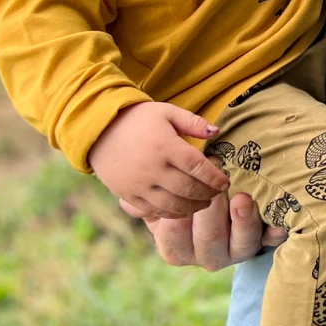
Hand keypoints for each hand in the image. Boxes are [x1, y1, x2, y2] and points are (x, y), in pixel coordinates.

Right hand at [89, 101, 229, 218]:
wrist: (100, 130)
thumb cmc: (139, 119)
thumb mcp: (167, 112)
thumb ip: (193, 122)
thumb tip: (217, 132)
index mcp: (166, 147)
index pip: (198, 167)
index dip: (215, 177)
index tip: (226, 182)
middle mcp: (153, 169)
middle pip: (188, 189)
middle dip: (208, 194)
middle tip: (218, 194)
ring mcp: (139, 186)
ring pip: (173, 205)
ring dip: (193, 207)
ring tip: (205, 203)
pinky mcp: (128, 196)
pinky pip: (154, 211)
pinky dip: (172, 214)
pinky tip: (183, 210)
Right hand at [122, 190, 287, 269]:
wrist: (220, 200)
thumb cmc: (183, 196)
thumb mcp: (163, 200)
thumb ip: (146, 201)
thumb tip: (125, 202)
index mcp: (178, 248)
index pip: (174, 238)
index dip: (178, 220)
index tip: (183, 197)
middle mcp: (207, 256)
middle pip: (208, 241)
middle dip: (210, 216)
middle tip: (216, 190)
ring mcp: (237, 251)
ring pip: (241, 245)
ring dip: (243, 222)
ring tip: (243, 198)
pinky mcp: (263, 243)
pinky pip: (271, 242)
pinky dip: (276, 232)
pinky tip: (281, 222)